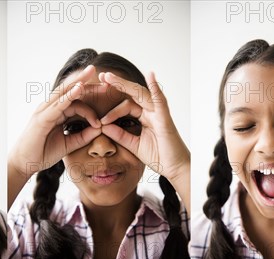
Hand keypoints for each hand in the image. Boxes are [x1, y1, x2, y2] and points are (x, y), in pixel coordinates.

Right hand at [8, 65, 101, 206]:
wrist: (24, 163)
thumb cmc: (42, 153)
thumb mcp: (68, 144)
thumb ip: (83, 136)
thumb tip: (100, 128)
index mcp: (57, 113)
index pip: (77, 103)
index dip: (92, 107)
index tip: (103, 121)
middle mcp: (51, 108)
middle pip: (71, 91)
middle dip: (87, 82)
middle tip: (105, 77)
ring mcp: (45, 111)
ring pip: (64, 92)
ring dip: (78, 81)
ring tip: (91, 72)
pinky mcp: (42, 118)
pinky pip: (58, 104)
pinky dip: (69, 96)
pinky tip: (79, 89)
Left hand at [97, 71, 189, 211]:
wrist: (174, 168)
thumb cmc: (158, 156)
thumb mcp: (133, 145)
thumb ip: (120, 135)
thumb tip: (103, 126)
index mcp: (144, 117)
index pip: (126, 106)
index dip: (112, 111)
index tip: (99, 119)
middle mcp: (151, 112)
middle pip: (133, 94)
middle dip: (117, 84)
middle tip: (102, 76)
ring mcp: (158, 113)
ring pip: (141, 93)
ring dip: (126, 84)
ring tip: (110, 77)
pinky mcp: (165, 118)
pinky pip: (160, 100)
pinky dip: (156, 87)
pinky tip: (150, 76)